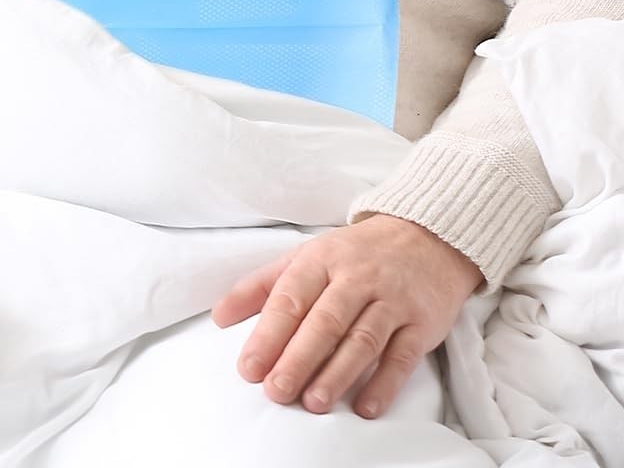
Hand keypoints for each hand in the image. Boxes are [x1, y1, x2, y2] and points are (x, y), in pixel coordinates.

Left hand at [212, 214, 481, 418]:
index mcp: (320, 259)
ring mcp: (392, 299)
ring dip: (337, 374)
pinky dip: (384, 383)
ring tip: (313, 403)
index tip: (248, 368)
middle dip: (298, 358)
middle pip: (324, 321)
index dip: (268, 334)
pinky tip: (365, 407)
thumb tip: (219, 317)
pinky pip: (402, 356)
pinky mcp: (422, 322)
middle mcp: (356, 277)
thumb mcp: (304, 258)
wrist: (425, 237)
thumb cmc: (353, 254)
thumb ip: (261, 286)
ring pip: (362, 339)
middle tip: (276, 391)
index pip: (290, 298)